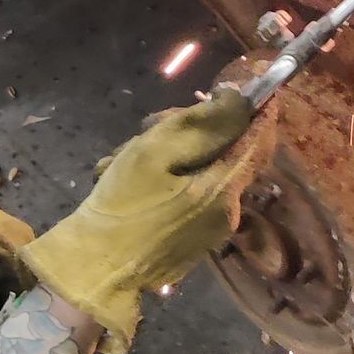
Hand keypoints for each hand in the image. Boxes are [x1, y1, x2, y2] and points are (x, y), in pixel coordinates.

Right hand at [20, 86, 271, 353]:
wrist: (96, 270)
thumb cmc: (122, 205)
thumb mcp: (155, 152)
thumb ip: (203, 124)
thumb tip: (241, 100)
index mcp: (223, 189)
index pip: (257, 138)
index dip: (253, 107)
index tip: (237, 84)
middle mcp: (228, 212)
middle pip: (226, 152)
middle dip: (192, 130)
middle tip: (147, 125)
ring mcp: (211, 230)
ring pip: (205, 171)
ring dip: (172, 154)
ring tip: (125, 156)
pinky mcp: (193, 241)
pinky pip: (192, 195)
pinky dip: (170, 179)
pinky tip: (133, 180)